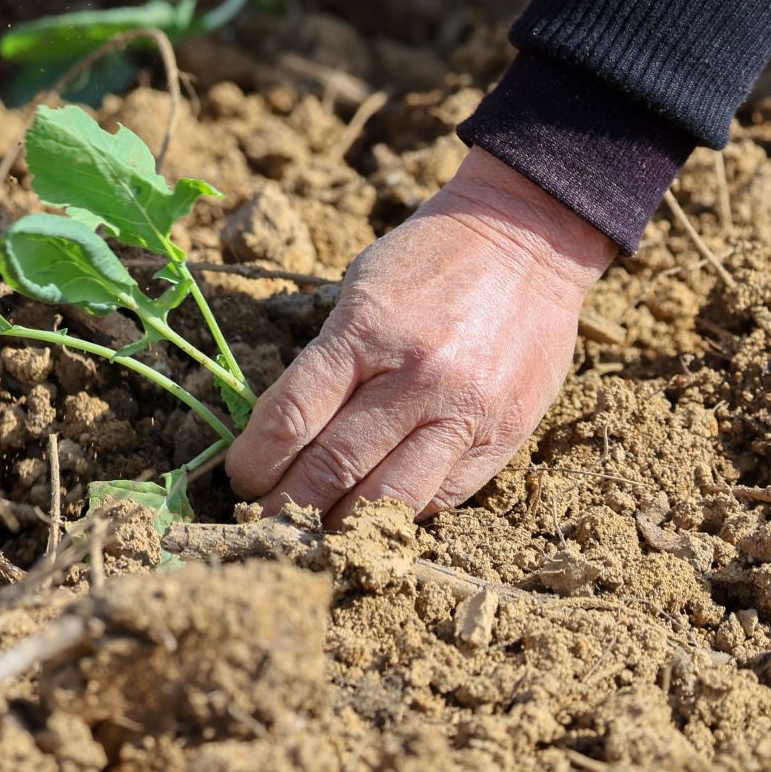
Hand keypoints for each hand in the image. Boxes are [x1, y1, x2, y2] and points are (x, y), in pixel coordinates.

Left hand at [226, 148, 617, 524]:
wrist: (530, 238)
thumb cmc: (431, 259)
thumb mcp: (363, 288)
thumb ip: (329, 361)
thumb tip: (281, 433)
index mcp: (368, 329)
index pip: (292, 416)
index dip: (255, 460)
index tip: (241, 475)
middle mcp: (416, 376)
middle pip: (333, 468)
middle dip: (285, 507)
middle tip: (259, 521)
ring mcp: (465, 411)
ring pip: (388, 499)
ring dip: (338, 526)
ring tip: (311, 533)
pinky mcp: (503, 435)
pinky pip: (441, 497)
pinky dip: (398, 513)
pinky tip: (372, 512)